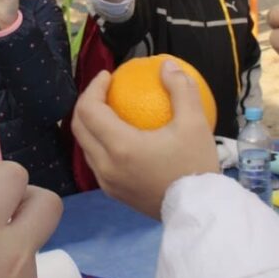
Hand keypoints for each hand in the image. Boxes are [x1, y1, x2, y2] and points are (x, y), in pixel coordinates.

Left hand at [70, 62, 218, 219]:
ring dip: (91, 124)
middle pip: (78, 127)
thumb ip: (180, 89)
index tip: (109, 76)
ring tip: (110, 109)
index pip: (88, 109)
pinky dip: (100, 142)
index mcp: (120, 146)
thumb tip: (166, 64)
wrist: (199, 213)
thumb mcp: (195, 123)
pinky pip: (96, 161)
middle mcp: (106, 165)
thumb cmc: (196, 166)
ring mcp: (107, 182)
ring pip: (85, 145)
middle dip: (86, 103)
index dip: (93, 87)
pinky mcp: (113, 193)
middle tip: (106, 90)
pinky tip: (121, 135)